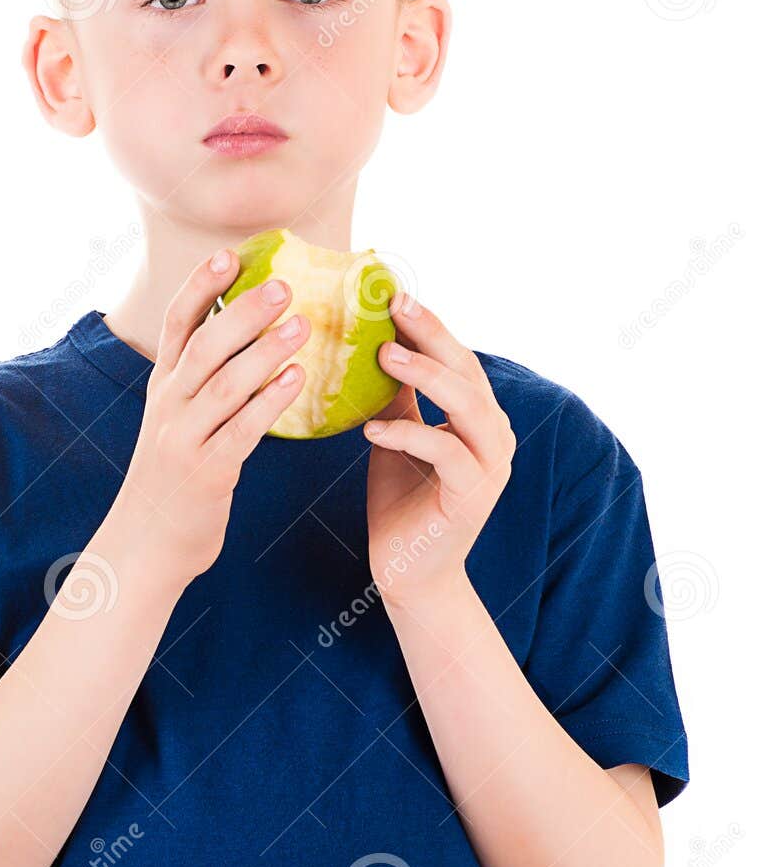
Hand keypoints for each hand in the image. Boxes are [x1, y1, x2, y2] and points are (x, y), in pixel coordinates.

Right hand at [116, 250, 311, 583]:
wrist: (149, 541)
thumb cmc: (176, 474)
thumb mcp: (177, 418)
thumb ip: (203, 380)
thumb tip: (248, 334)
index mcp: (162, 386)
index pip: (176, 325)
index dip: (200, 287)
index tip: (229, 255)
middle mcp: (168, 406)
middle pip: (204, 347)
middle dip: (243, 312)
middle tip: (284, 285)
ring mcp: (184, 439)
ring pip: (225, 385)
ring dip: (265, 352)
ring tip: (303, 325)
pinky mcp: (207, 473)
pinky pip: (242, 430)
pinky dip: (270, 401)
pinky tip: (298, 378)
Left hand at [363, 291, 515, 608]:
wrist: (410, 572)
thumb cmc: (403, 502)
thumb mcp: (398, 436)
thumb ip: (402, 396)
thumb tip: (378, 342)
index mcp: (479, 417)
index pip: (458, 358)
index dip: (430, 325)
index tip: (393, 294)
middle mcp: (494, 435)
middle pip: (468, 372)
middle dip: (431, 336)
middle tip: (393, 308)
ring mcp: (490, 466)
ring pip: (466, 406)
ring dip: (425, 376)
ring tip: (383, 356)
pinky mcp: (472, 496)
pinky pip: (445, 453)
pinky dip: (408, 435)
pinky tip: (372, 428)